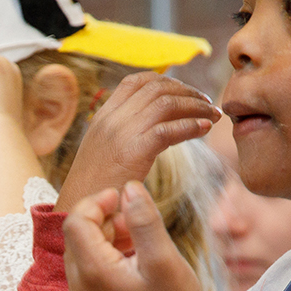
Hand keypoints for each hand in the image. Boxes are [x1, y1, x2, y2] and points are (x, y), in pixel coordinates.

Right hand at [58, 73, 218, 208]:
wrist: (77, 210)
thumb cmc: (95, 187)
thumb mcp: (105, 152)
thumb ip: (125, 134)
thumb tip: (155, 128)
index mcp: (103, 116)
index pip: (137, 81)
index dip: (167, 81)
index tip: (187, 93)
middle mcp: (111, 119)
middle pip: (157, 87)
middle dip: (188, 91)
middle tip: (207, 104)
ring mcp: (121, 133)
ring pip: (166, 103)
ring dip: (195, 107)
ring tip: (213, 116)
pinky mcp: (132, 152)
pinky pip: (167, 130)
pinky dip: (191, 126)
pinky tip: (204, 130)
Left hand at [63, 182, 209, 290]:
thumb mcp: (164, 258)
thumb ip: (144, 220)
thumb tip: (128, 187)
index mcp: (93, 274)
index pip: (75, 221)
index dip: (97, 202)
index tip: (122, 197)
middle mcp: (78, 289)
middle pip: (75, 237)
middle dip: (101, 220)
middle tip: (133, 222)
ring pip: (80, 254)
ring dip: (103, 239)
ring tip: (136, 241)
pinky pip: (86, 274)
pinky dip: (103, 258)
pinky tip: (131, 261)